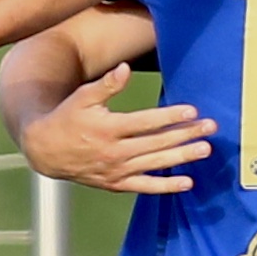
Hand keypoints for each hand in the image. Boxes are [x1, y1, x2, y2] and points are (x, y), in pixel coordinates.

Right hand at [22, 63, 213, 194]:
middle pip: (157, 143)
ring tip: (205, 150)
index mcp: (108, 128)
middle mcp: (114, 152)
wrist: (45, 151)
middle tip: (210, 128)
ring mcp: (116, 170)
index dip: (170, 116)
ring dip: (182, 157)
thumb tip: (125, 69)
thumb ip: (106, 84)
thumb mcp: (82, 97)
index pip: (145, 122)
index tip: (192, 111)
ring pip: (155, 164)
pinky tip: (188, 182)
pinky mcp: (115, 184)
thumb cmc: (66, 118)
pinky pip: (145, 187)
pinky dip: (166, 186)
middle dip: (186, 135)